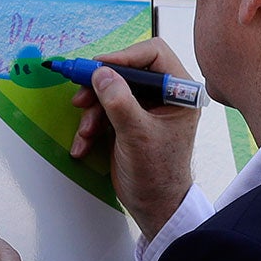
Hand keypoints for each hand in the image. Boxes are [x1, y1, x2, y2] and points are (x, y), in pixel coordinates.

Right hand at [68, 36, 200, 242]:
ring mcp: (144, 106)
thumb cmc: (157, 175)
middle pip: (126, 70)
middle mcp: (163, 94)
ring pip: (110, 90)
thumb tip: (101, 73)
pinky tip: (83, 143)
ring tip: (85, 132)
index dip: (124, 56)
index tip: (99, 67)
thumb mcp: (137, 136)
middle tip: (80, 97)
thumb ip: (120, 102)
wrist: (153, 206)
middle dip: (100, 86)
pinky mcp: (127, 119)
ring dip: (92, 110)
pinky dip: (91, 124)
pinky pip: (103, 109)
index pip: (153, 54)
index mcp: (179, 92)